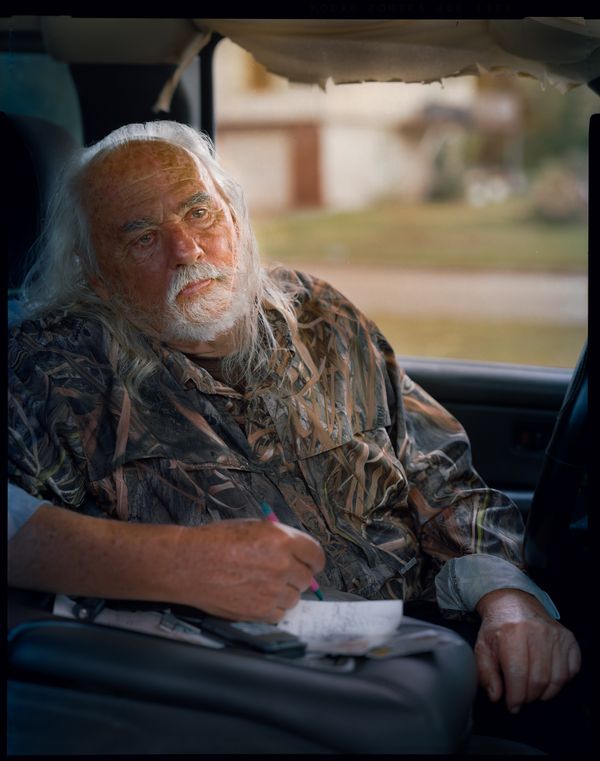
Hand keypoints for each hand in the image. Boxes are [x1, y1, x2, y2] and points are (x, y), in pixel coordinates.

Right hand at [177, 519, 324, 622]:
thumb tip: (296, 551)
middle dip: (297, 575)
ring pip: (295, 597)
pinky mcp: (260, 611)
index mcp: (282, 539)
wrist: (189, 564)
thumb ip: (278, 539)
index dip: (313, 560)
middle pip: (307, 578)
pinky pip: (279, 612)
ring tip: (262, 584)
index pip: (316, 554)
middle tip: (281, 573)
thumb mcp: (252, 526)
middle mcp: (282, 565)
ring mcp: (272, 590)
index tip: (311, 563)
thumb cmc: (215, 542)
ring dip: (284, 592)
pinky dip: (272, 607)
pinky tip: (256, 596)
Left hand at [474, 589, 580, 713]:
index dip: (515, 697)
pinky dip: (562, 680)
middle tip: (521, 697)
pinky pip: (572, 669)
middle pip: (538, 680)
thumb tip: (496, 696)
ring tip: (533, 690)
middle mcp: (536, 632)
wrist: (513, 602)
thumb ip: (486, 673)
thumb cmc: (497, 627)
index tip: (512, 705)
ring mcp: (555, 634)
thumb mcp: (482, 647)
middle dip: (529, 696)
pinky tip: (548, 678)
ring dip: (545, 692)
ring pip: (557, 678)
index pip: (518, 675)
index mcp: (512, 633)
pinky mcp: (568, 638)